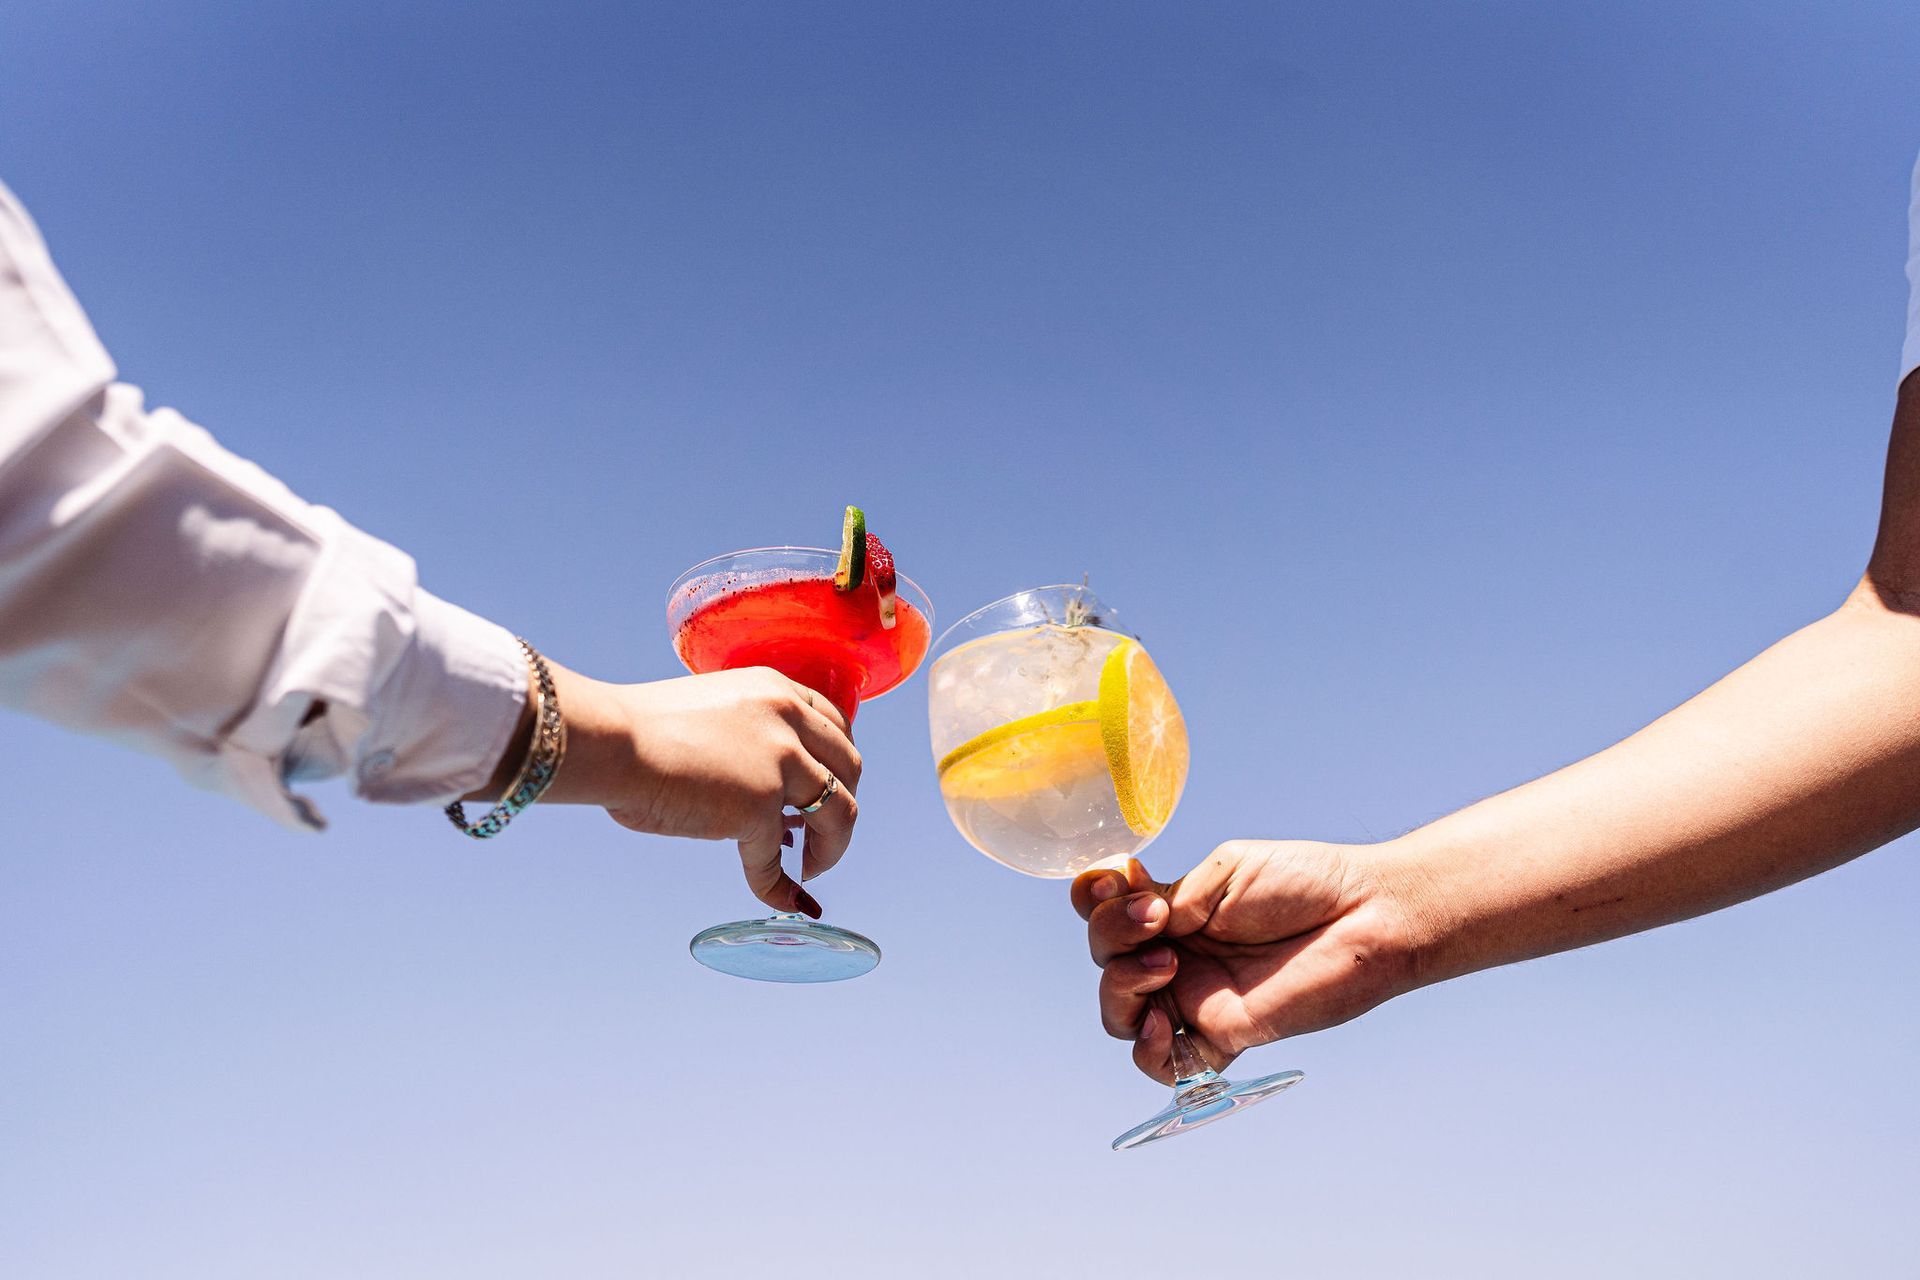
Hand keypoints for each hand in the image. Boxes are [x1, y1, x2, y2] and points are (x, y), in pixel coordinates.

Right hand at [492, 663, 861, 914]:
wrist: (611, 741)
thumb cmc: (640, 730)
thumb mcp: (715, 714)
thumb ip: (751, 741)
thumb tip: (775, 803)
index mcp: (776, 689)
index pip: (836, 725)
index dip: (839, 762)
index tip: (830, 786)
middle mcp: (788, 719)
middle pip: (849, 768)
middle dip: (843, 803)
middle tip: (821, 833)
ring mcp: (779, 764)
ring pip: (840, 813)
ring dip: (832, 847)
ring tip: (812, 868)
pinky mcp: (757, 809)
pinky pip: (776, 863)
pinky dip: (784, 888)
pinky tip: (788, 902)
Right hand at [1071, 841, 1423, 1083]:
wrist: (1366, 915)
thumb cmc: (1306, 882)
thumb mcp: (1225, 870)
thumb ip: (1174, 898)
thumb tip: (1142, 923)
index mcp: (1174, 912)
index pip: (1106, 912)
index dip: (1094, 899)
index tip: (1115, 880)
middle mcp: (1178, 956)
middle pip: (1105, 960)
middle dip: (1112, 934)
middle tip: (1157, 918)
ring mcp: (1196, 998)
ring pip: (1120, 1013)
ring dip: (1121, 985)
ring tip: (1166, 963)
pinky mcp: (1223, 1037)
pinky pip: (1163, 1064)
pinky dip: (1148, 1049)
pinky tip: (1164, 1024)